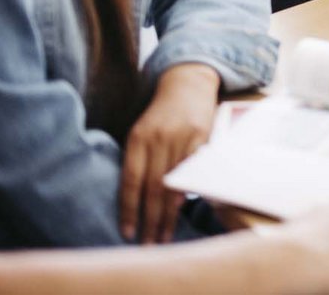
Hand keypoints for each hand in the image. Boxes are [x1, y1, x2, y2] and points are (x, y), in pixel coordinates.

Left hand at [120, 62, 219, 243]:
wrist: (188, 83)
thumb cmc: (160, 115)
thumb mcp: (141, 131)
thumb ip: (137, 161)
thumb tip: (133, 201)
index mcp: (138, 137)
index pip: (130, 181)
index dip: (128, 209)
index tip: (127, 233)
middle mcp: (159, 139)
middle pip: (152, 188)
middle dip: (149, 220)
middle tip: (146, 246)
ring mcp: (182, 139)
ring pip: (173, 184)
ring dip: (167, 215)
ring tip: (163, 237)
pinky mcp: (201, 139)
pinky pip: (192, 172)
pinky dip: (186, 194)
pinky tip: (182, 212)